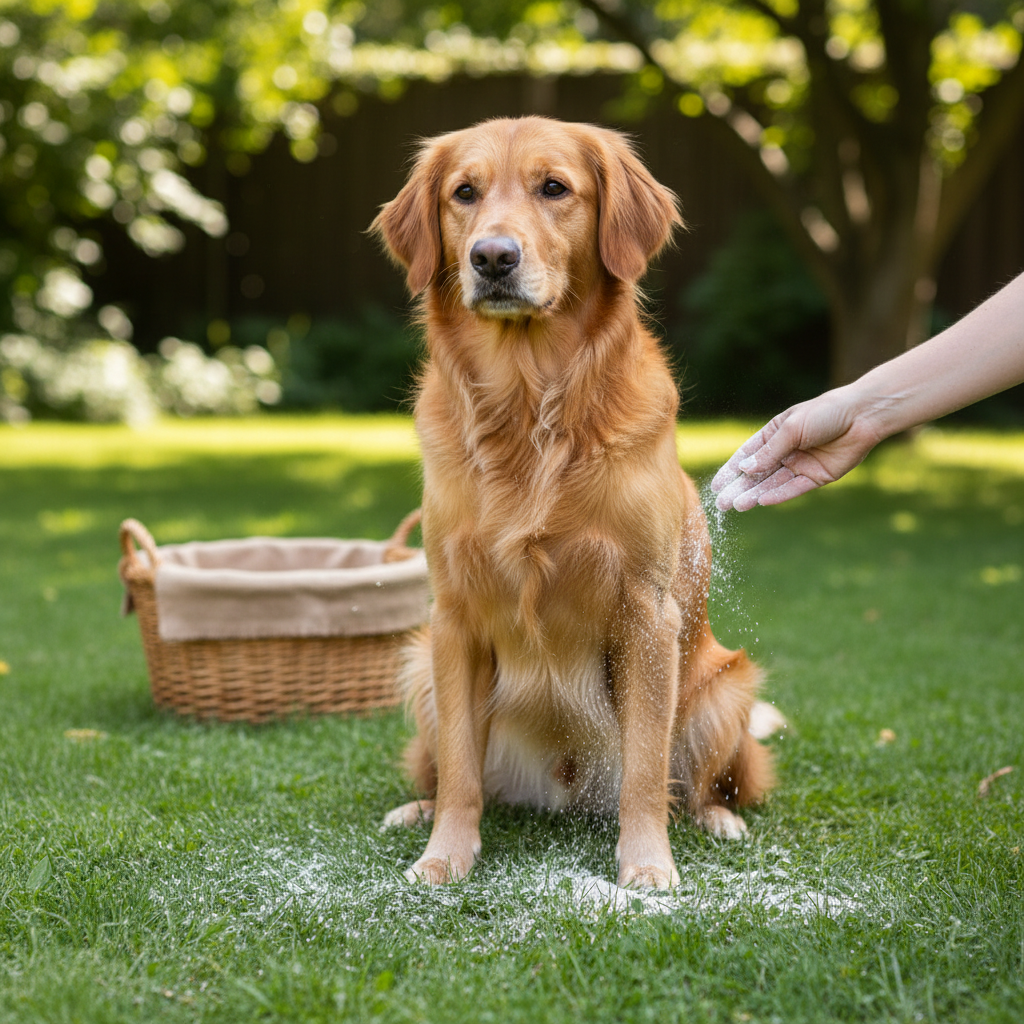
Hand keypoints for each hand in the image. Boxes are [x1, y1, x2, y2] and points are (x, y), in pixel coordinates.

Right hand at [711, 391, 879, 510]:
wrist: (863, 416)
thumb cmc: (825, 413)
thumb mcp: (792, 429)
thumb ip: (769, 452)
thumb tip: (744, 470)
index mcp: (774, 434)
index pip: (746, 455)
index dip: (731, 470)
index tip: (716, 486)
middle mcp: (785, 452)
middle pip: (757, 474)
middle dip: (739, 488)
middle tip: (722, 505)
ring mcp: (800, 465)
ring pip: (772, 484)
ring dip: (755, 495)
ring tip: (739, 506)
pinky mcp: (817, 477)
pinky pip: (794, 489)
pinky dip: (779, 496)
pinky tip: (763, 502)